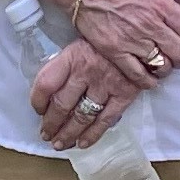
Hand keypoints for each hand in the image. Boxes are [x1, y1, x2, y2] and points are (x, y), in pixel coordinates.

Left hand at [32, 36, 132, 151]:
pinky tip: (82, 144)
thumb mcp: (83, 39)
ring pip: (81, 116)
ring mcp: (106, 85)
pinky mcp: (124, 94)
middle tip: (46, 135)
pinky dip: (92, 135)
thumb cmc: (108, 37)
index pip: (46, 83)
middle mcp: (86, 72)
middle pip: (62, 104)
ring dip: (68, 134)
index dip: (37, 100)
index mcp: (72, 56)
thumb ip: (68, 61)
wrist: (141, 36)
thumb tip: (50, 87)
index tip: (37, 110)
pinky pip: (105, 120)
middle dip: (51, 124)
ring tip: (59, 144)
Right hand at [67, 0, 179, 92]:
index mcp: (162, 3)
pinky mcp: (114, 51)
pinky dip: (147, 81)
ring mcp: (132, 39)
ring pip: (161, 66)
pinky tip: (148, 77)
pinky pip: (138, 75)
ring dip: (165, 68)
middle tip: (176, 56)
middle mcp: (150, 23)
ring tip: (161, 64)